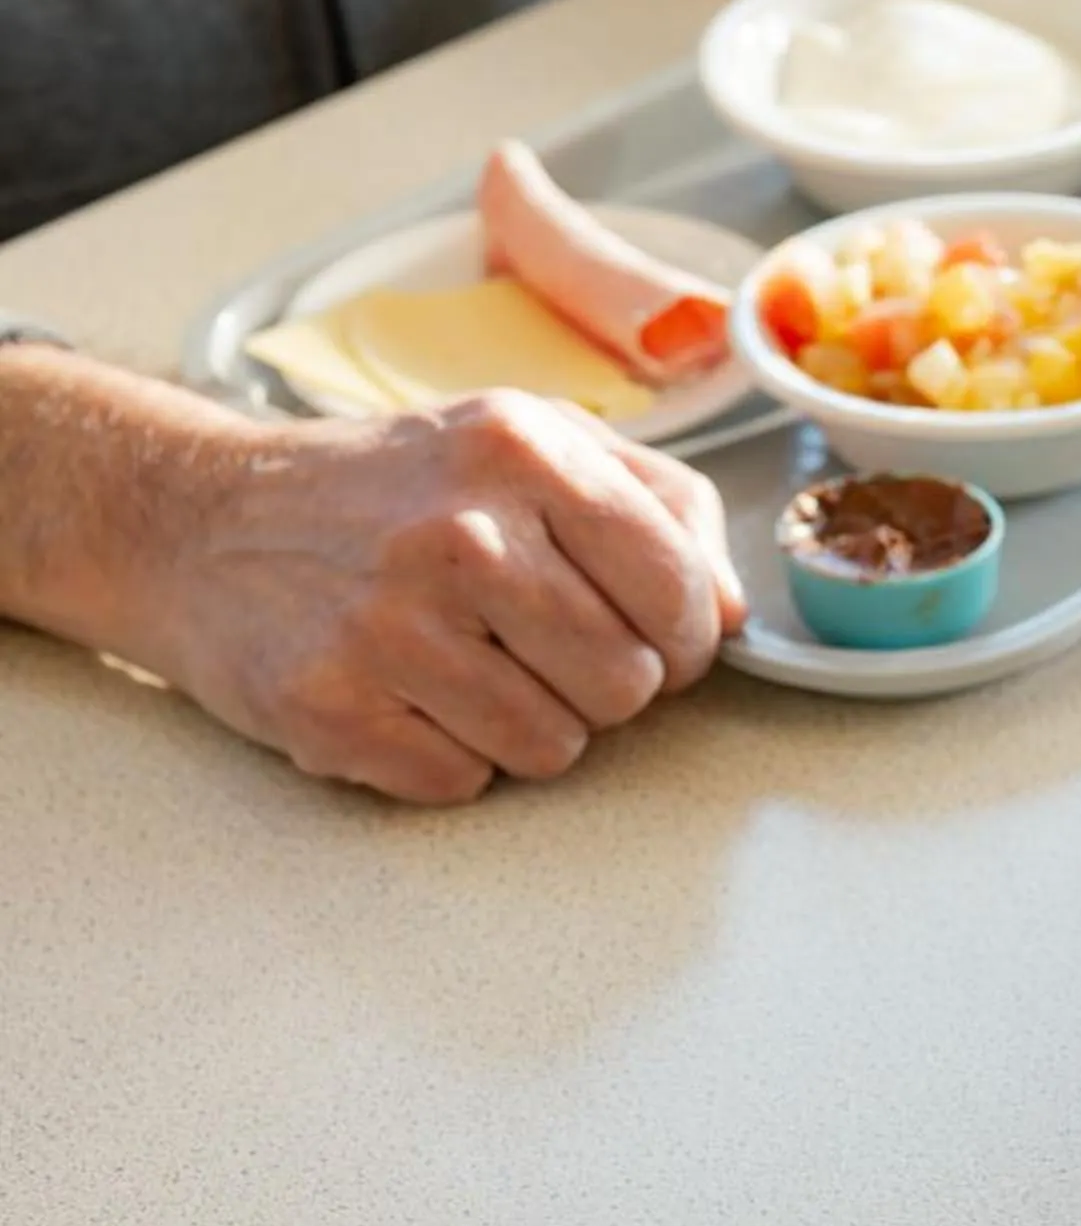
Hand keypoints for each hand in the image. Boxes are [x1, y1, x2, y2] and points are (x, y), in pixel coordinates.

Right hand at [138, 391, 745, 802]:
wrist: (203, 521)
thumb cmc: (397, 488)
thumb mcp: (534, 443)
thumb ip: (661, 507)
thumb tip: (732, 612)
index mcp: (524, 452)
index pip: (680, 591)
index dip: (686, 634)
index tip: (655, 634)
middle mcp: (459, 535)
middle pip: (629, 684)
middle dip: (606, 682)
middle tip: (544, 647)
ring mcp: (388, 626)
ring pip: (556, 748)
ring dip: (531, 724)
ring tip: (471, 665)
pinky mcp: (329, 708)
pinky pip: (464, 782)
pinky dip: (449, 756)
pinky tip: (407, 695)